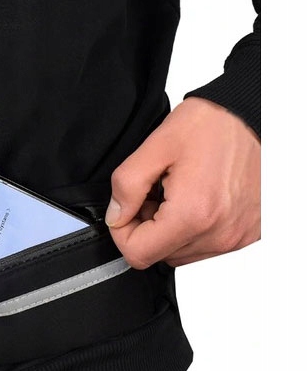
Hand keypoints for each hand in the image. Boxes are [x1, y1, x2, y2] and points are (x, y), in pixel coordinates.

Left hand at [106, 97, 259, 268]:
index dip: (121, 232)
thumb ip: (127, 185)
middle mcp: (219, 234)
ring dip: (169, 229)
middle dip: (146, 227)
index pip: (138, 254)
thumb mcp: (156, 146)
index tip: (127, 207)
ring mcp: (237, 237)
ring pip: (181, 254)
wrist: (254, 115)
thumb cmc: (212, 124)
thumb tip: (116, 216)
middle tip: (154, 192)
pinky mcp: (247, 234)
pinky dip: (192, 228)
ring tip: (176, 193)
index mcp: (193, 214)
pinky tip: (195, 199)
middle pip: (159, 256)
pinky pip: (205, 246)